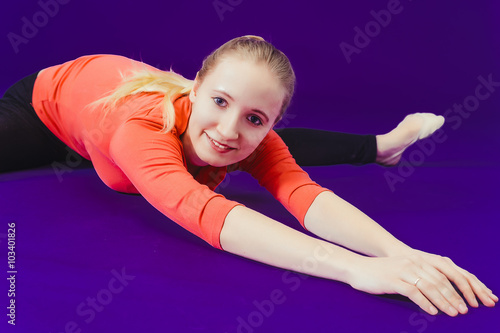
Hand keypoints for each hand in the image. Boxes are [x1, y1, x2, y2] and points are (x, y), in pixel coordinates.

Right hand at [347, 249, 497, 315]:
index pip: (440, 276)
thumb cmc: (378, 273)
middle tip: (461, 310)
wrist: (356, 268)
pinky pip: (413, 292)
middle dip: (452, 297)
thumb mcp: (400, 270)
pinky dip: (425, 302)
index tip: (463, 303)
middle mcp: (411, 263)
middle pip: (438, 281)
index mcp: (415, 261)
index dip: (454, 289)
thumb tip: (434, 292)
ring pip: (429, 287)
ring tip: (451, 313)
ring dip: (442, 301)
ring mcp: (402, 271)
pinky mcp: (393, 280)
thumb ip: (416, 277)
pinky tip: (431, 311)